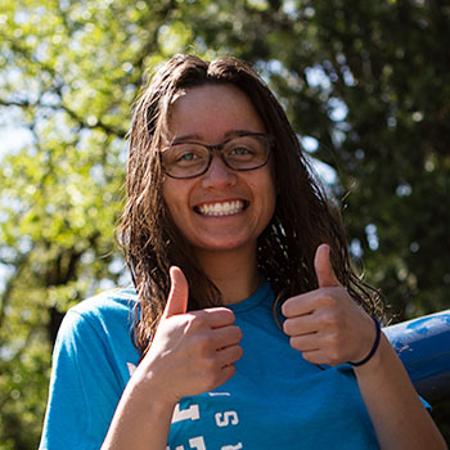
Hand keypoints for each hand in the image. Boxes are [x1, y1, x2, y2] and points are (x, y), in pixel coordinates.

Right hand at [137, 266, 242, 404]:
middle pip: (237, 333)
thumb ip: (178, 292)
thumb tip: (175, 268)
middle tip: (210, 344)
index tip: (209, 330)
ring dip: (227, 354)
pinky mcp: (213, 378)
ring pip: (238, 350)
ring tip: (209, 356)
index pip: (230, 316)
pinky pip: (233, 369)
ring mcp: (209, 359)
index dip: (221, 323)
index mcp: (196, 320)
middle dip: (226, 338)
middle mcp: (204, 339)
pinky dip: (223, 370)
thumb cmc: (164, 344)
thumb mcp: (169, 317)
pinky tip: (206, 369)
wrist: (155, 381)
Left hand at [282, 244, 375, 365]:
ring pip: (294, 342)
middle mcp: (328, 317)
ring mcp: (332, 338)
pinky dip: (312, 352)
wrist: (367, 337)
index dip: (294, 311)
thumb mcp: (334, 288)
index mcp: (325, 297)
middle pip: (288, 327)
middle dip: (296, 327)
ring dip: (302, 340)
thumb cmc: (344, 308)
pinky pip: (305, 355)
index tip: (306, 311)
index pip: (286, 309)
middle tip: (311, 324)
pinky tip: (325, 344)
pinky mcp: (332, 356)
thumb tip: (322, 246)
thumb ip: (323, 268)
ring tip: (318, 334)